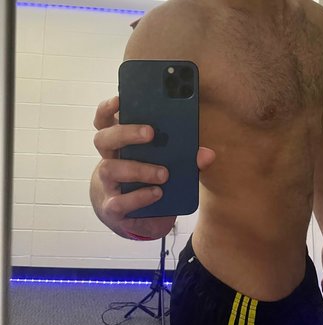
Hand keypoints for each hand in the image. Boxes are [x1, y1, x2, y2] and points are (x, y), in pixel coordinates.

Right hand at [90, 96, 215, 238]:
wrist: (135, 218)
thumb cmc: (148, 183)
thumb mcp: (167, 166)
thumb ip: (185, 158)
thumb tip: (207, 154)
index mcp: (120, 146)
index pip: (104, 121)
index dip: (108, 108)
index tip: (121, 98)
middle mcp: (109, 161)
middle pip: (104, 139)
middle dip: (126, 132)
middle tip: (151, 133)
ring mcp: (107, 185)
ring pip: (109, 169)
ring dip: (138, 168)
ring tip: (164, 173)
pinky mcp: (112, 208)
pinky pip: (120, 202)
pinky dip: (140, 197)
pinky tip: (157, 193)